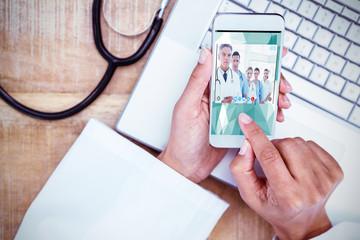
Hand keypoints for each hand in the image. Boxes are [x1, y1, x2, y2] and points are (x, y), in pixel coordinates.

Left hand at [158, 47, 292, 182]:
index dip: (249, 55)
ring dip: (273, 96)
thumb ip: (196, 81)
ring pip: (256, 96)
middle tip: (282, 83)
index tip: (268, 48)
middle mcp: (220, 96)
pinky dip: (269, 113)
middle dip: (270, 78)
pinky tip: (275, 116)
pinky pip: (256, 115)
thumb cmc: (182, 139)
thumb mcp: (186, 107)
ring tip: (282, 102)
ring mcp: (230, 110)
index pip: (230, 65)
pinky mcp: (237, 124)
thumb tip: (205, 54)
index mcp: (207, 88)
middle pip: (249, 79)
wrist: (187, 167)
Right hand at [230, 113, 343, 238]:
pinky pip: (312, 144)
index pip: (269, 157)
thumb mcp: (249, 194)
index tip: (246, 121)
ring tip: (284, 163)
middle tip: (270, 159)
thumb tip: (247, 143)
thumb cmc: (275, 207)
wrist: (302, 221)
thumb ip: (240, 169)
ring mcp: (325, 180)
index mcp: (287, 196)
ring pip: (299, 142)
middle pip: (286, 144)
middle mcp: (310, 189)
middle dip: (273, 145)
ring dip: (286, 147)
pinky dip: (300, 149)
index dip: (255, 135)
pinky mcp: (334, 171)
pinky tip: (297, 163)